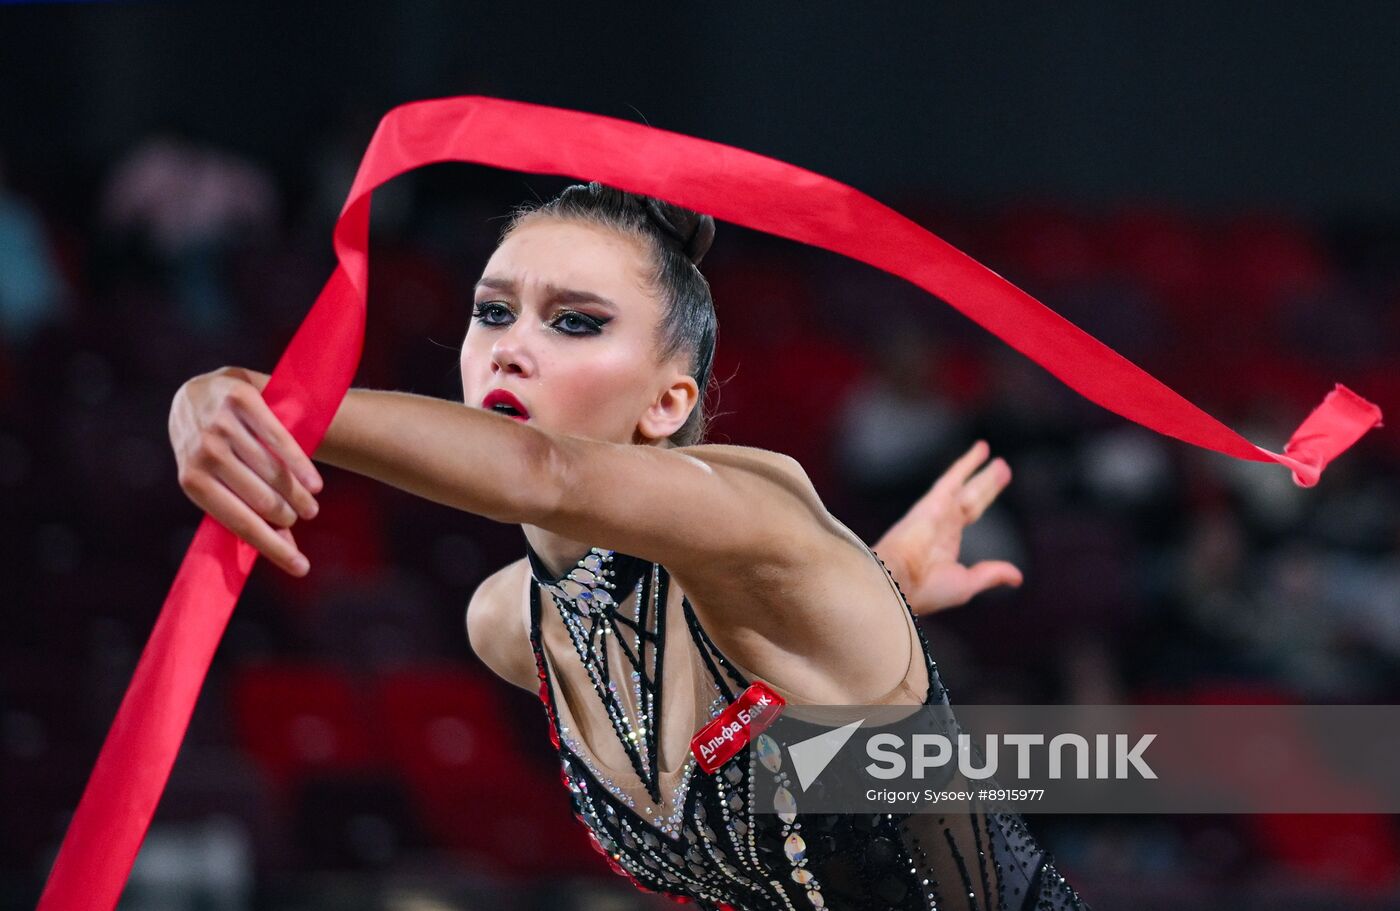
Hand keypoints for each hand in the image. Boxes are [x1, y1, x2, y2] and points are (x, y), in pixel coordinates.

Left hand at [169, 366, 323, 576]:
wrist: (198, 392)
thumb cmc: (214, 449)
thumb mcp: (218, 481)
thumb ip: (249, 512)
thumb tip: (288, 553)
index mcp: (191, 481)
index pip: (240, 523)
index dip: (273, 549)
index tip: (302, 569)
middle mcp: (203, 452)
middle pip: (261, 499)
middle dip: (288, 516)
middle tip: (305, 517)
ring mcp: (220, 424)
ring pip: (272, 470)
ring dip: (298, 495)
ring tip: (311, 505)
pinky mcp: (241, 398)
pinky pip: (280, 438)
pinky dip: (301, 464)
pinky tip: (314, 484)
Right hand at [872, 440, 1022, 615]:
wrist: (898, 581)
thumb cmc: (926, 589)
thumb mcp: (967, 584)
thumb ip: (991, 574)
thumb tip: (1017, 577)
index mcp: (946, 543)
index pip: (971, 515)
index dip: (984, 501)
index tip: (993, 492)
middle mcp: (942, 524)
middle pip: (972, 498)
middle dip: (986, 484)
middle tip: (1003, 467)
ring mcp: (938, 512)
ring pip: (966, 486)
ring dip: (981, 472)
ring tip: (996, 458)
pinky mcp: (933, 502)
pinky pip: (954, 478)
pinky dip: (967, 463)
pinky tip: (981, 449)